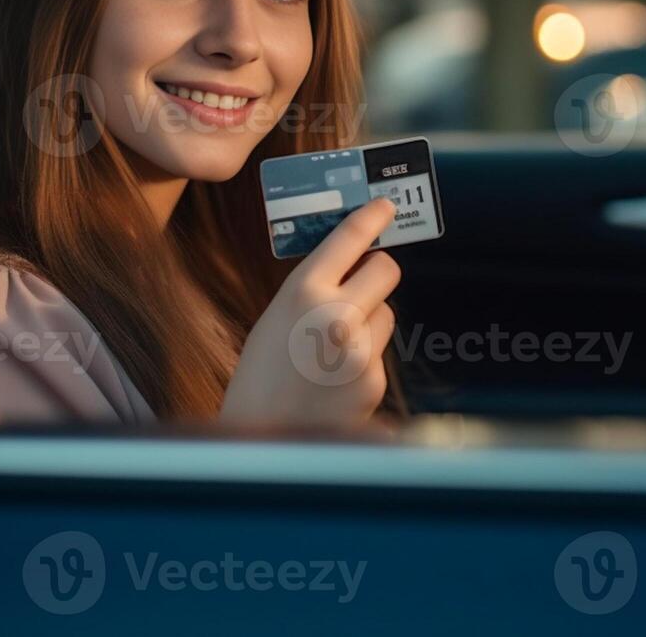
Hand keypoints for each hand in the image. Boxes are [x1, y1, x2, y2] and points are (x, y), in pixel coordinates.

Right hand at [221, 197, 399, 429]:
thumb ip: (313, 290)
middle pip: (385, 269)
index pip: (347, 240)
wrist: (260, 438)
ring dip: (369, 322)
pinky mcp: (374, 380)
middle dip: (377, 273)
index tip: (386, 206)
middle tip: (363, 281)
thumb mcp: (276, 317)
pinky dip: (364, 360)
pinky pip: (379, 353)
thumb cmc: (261, 376)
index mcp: (301, 292)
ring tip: (331, 350)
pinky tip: (335, 380)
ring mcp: (359, 349)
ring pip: (385, 313)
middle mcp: (335, 315)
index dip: (371, 218)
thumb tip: (353, 266)